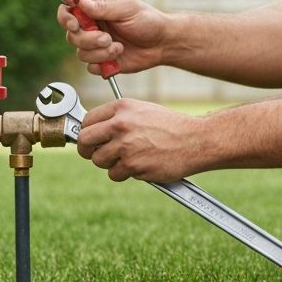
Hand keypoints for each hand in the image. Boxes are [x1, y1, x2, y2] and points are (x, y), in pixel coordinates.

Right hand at [56, 0, 167, 75]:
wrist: (162, 43)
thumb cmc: (148, 20)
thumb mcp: (127, 8)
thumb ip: (102, 7)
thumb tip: (78, 1)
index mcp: (94, 7)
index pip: (68, 10)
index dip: (66, 18)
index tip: (75, 24)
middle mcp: (92, 26)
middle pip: (71, 35)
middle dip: (88, 39)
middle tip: (107, 38)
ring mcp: (96, 45)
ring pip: (80, 53)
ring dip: (99, 53)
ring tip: (119, 47)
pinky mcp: (102, 61)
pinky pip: (91, 67)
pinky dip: (103, 64)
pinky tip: (118, 57)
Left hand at [77, 99, 204, 181]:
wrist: (196, 140)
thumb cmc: (171, 126)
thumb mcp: (143, 111)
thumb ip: (118, 119)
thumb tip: (95, 132)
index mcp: (122, 107)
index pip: (88, 120)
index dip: (87, 132)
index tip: (89, 139)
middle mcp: (120, 124)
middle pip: (85, 141)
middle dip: (87, 150)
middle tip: (95, 154)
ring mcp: (125, 146)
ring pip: (99, 161)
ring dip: (109, 164)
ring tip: (128, 159)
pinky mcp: (132, 165)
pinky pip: (115, 174)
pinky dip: (125, 174)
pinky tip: (140, 166)